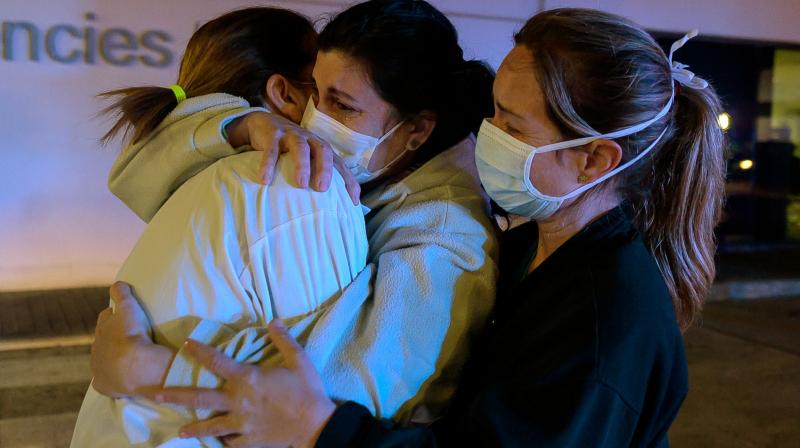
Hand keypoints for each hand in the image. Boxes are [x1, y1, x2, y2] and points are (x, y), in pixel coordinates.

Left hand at [90, 282, 173, 397]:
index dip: (115, 315)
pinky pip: (104, 382)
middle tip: (129, 337)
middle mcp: (96, 348)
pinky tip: (119, 380)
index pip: (106, 317)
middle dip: (112, 336)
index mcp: (103, 329)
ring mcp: (98, 368)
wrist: (134, 366)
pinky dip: (110, 379)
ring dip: (113, 357)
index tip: (125, 316)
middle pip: (103, 338)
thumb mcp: (129, 309)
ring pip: (103, 360)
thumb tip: (118, 284)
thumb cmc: (131, 335)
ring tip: (129, 358)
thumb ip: (122, 294)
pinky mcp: (103, 385)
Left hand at [154, 319, 335, 447]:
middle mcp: (238, 401)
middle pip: (200, 397)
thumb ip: (284, 339)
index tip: (186, 345)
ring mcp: (241, 423)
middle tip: (156, 393)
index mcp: (248, 378)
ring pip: (210, 425)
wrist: (315, 425)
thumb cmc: (307, 391)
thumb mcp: (299, 360)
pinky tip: (218, 441)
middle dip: (176, 394)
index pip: (217, 362)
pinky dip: (223, 441)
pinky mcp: (248, 440)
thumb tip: (274, 320)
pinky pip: (230, 442)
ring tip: (180, 431)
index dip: (199, 351)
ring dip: (193, 427)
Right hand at [225, 112, 360, 204]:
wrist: (266, 123)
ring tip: (301, 184)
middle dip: (326, 169)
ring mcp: (291, 136)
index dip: (348, 181)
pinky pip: (271, 149)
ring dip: (302, 165)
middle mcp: (310, 140)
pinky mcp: (273, 135)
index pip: (339, 164)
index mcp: (321, 148)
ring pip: (300, 147)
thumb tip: (332, 205)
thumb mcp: (308, 159)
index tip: (352, 202)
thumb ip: (317, 176)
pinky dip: (268, 164)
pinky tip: (265, 180)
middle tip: (323, 189)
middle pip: (323, 151)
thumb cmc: (291, 150)